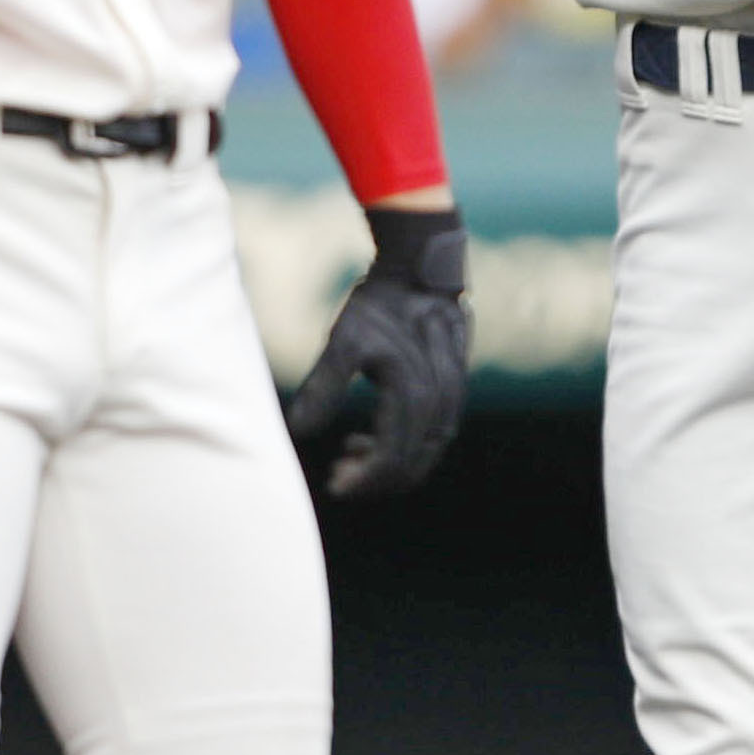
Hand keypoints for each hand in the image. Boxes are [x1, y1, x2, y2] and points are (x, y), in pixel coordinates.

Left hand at [287, 206, 470, 497]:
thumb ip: (323, 388)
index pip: (391, 458)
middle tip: (339, 474)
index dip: (363, 480)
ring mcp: (452, 397)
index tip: (334, 485)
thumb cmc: (378, 306)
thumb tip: (298, 431)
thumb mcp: (343, 342)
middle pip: (413, 464)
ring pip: (426, 452)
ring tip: (351, 452)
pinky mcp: (454, 389)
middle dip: (375, 479)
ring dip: (391, 464)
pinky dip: (407, 445)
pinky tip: (375, 435)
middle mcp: (439, 402)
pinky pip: (435, 433)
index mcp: (412, 394)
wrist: (421, 269)